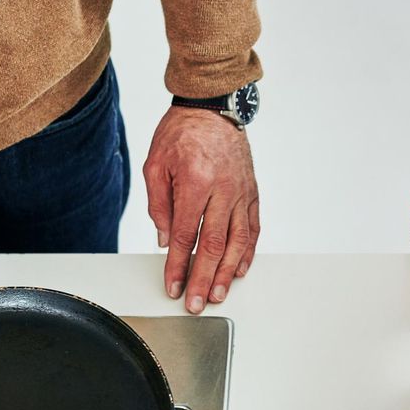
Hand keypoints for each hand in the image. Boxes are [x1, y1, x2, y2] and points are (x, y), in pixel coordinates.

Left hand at [143, 106, 259, 312]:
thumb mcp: (156, 164)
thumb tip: (166, 242)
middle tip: (196, 302)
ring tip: (218, 293)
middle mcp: (223, 190)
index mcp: (196, 182)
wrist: (212, 107)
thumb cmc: (182, 133)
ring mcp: (241, 193)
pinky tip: (239, 269)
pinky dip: (247, 253)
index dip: (178, 265)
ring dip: (228, 273)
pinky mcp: (252, 193)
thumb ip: (159, 205)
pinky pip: (253, 228)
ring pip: (238, 241)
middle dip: (203, 278)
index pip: (186, 235)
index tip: (173, 285)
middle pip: (215, 245)